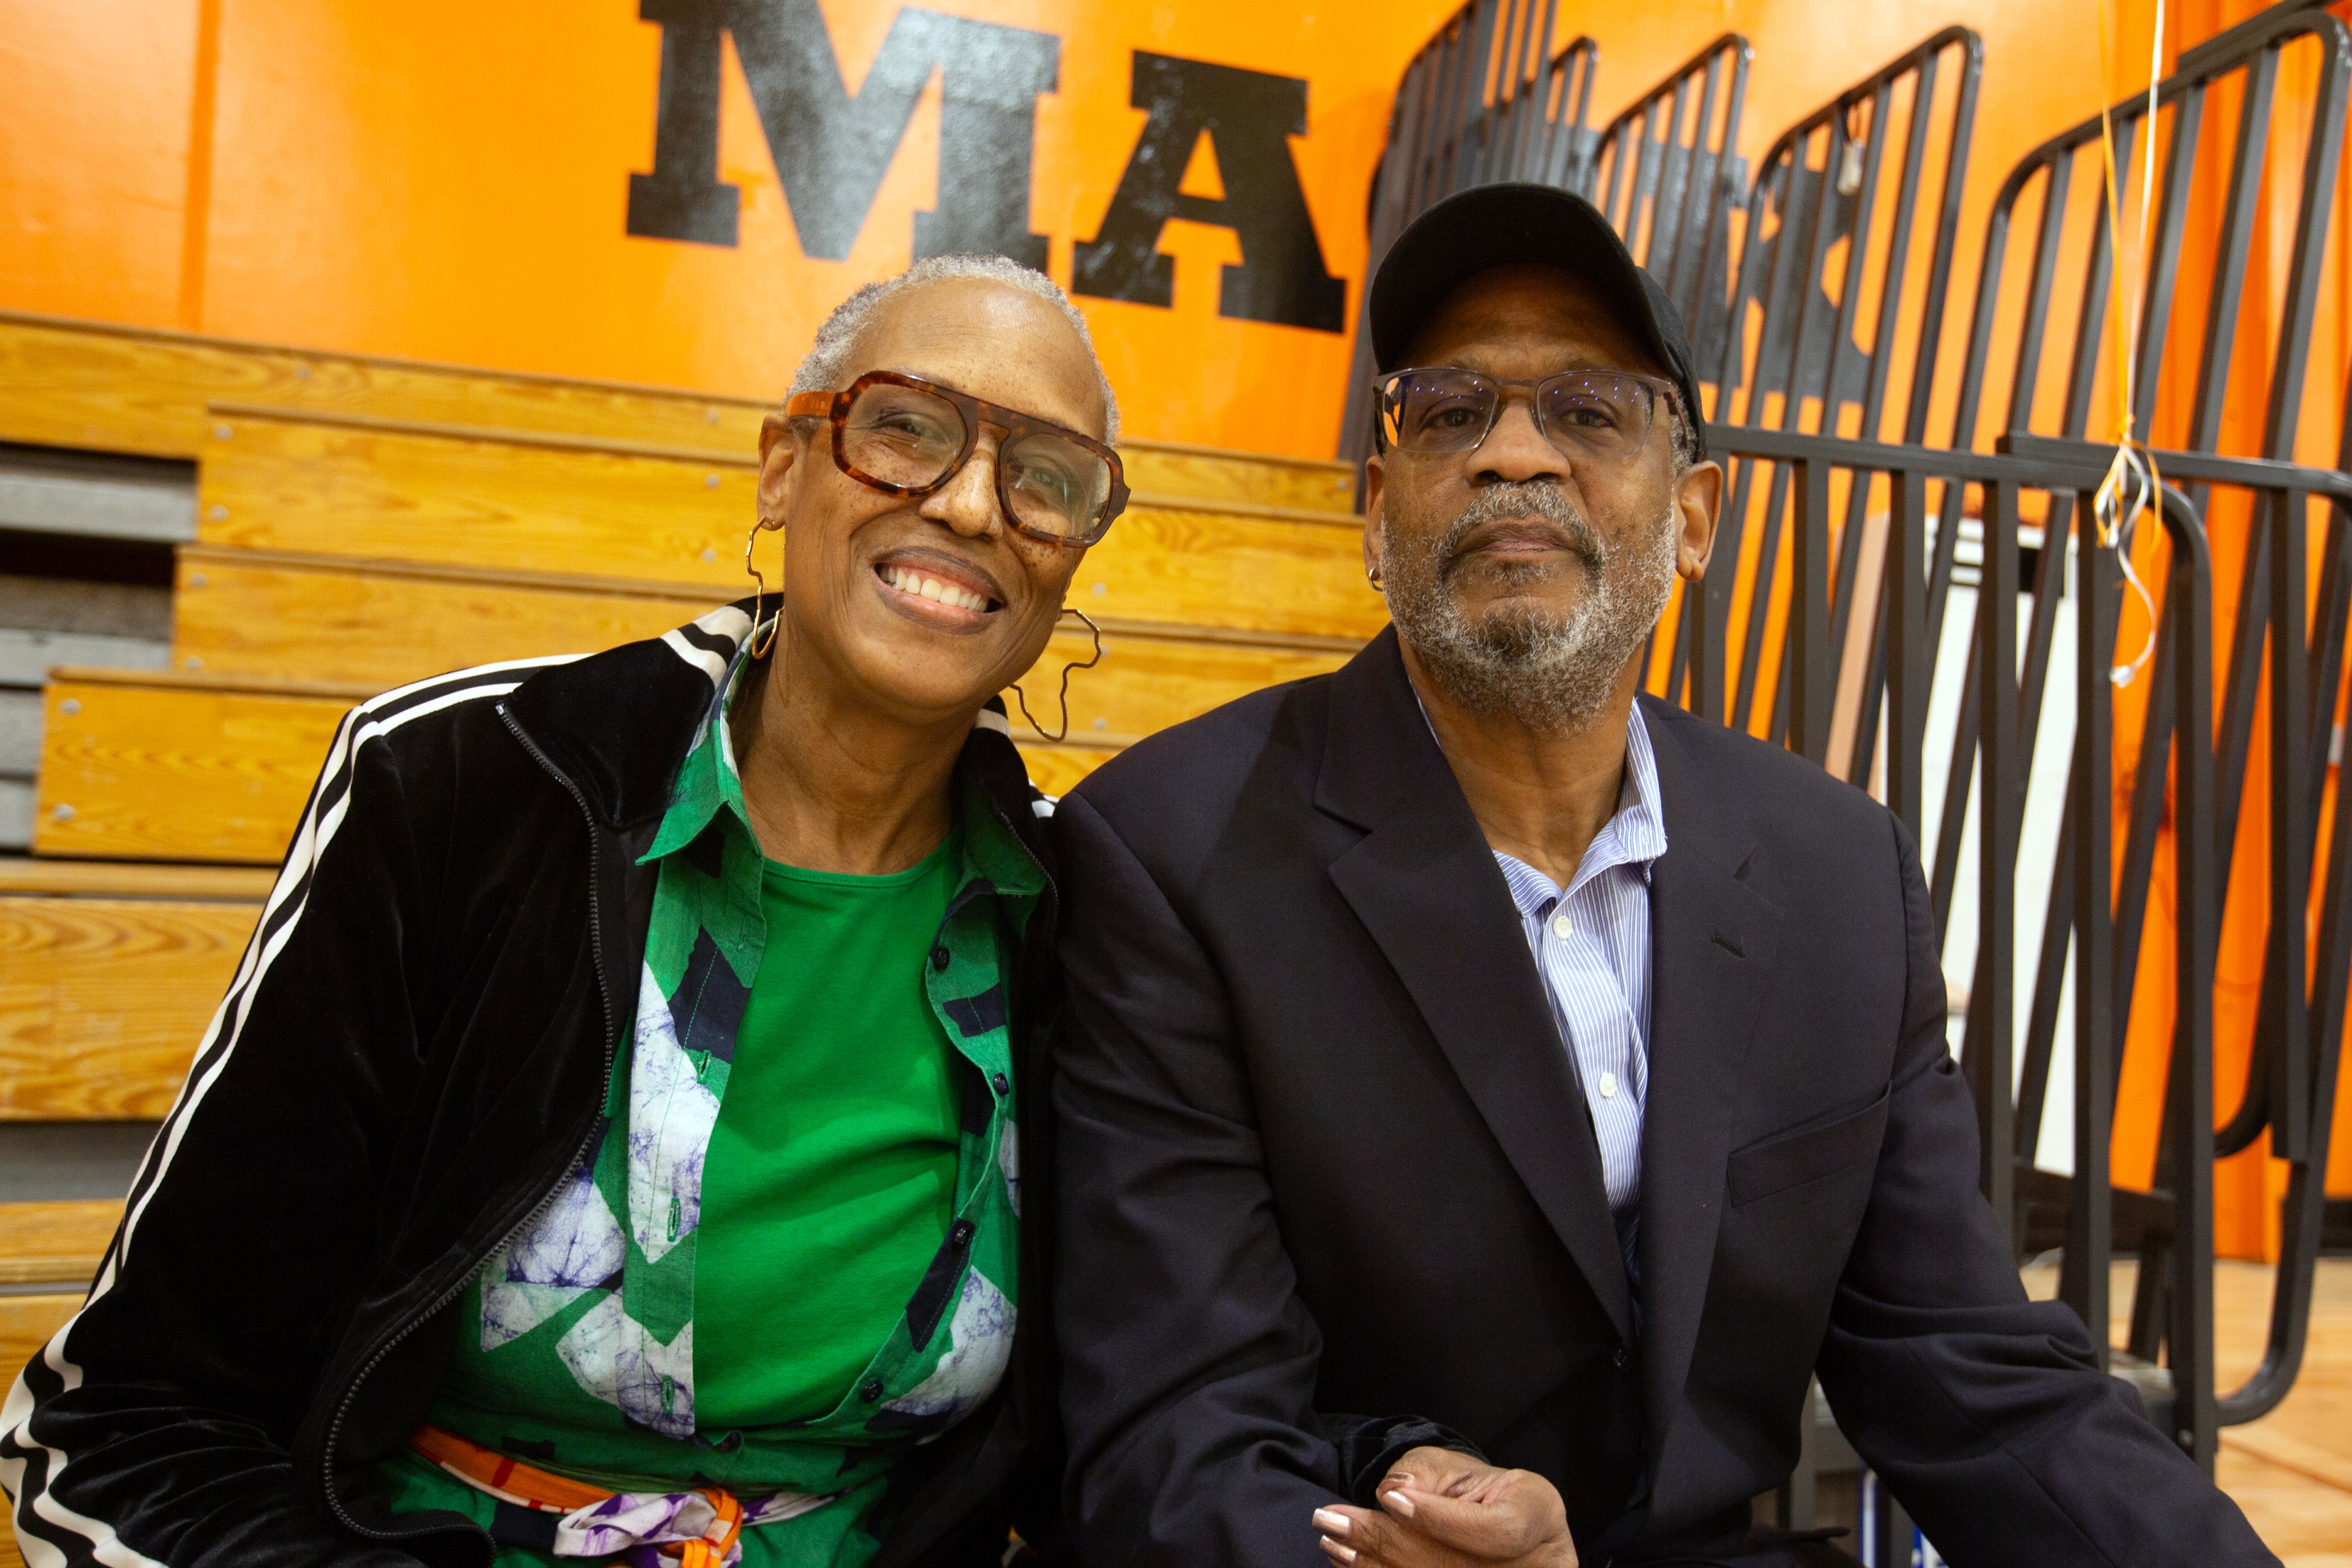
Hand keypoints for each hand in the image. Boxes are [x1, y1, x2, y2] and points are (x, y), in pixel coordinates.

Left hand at [1311, 1446, 1576, 1567]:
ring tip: (1333, 1542)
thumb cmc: (1473, 1490)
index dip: (1440, 1520)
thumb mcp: (1453, 1467)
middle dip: (1387, 1545)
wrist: (1491, 1522)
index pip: (1496, 1531)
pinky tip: (1351, 1562)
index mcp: (1538, 1514)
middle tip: (1330, 1521)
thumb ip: (1424, 1474)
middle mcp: (1538, 1564)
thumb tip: (1394, 1493)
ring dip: (1376, 1567)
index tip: (1389, 1500)